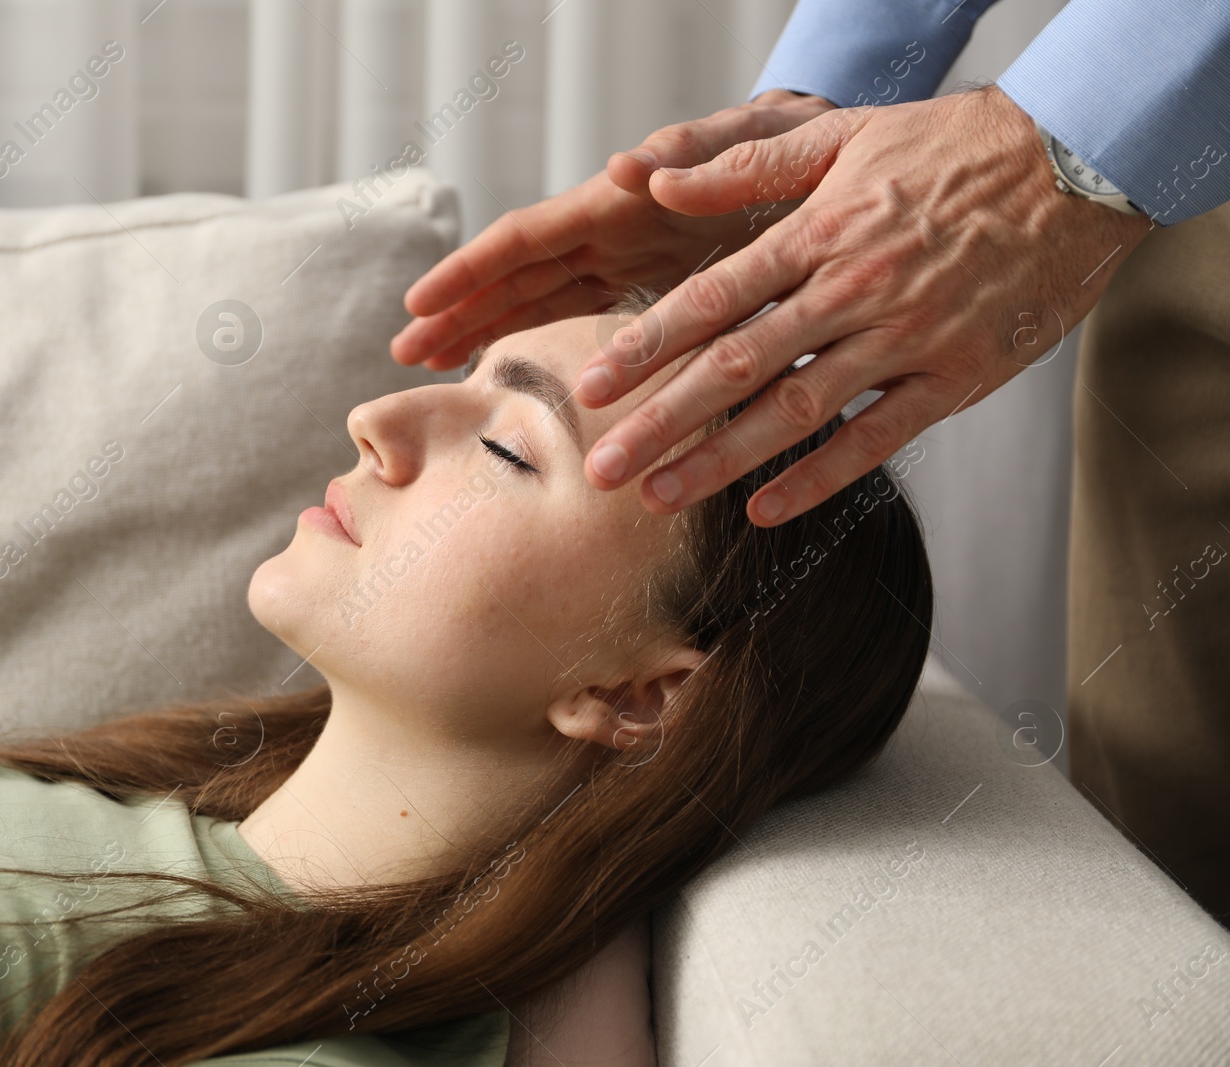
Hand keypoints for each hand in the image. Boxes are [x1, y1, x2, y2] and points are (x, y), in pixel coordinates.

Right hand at [390, 90, 837, 371]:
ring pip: (537, 298)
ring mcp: (626, 257)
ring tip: (433, 364)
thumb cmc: (801, 141)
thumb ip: (701, 155)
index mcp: (622, 201)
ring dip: (483, 329)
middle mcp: (612, 229)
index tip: (419, 305)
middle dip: (457, 311)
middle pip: (515, 275)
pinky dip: (536, 336)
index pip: (526, 239)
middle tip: (402, 355)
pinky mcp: (652, 283)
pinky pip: (577, 312)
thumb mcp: (759, 141)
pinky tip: (503, 360)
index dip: (469, 272)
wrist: (843, 162)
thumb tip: (628, 167)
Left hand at [573, 84, 1155, 524]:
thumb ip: (744, 167)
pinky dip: (820, 477)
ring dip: (723, 459)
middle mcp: (853, 288)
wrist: (1078, 163)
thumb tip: (655, 180)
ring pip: (797, 409)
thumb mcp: (841, 135)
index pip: (711, 299)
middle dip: (662, 422)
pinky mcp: (957, 375)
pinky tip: (765, 510)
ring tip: (661, 495)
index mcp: (819, 232)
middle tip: (603, 469)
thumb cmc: (951, 148)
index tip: (592, 386)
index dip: (646, 347)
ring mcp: (906, 336)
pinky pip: (879, 438)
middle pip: (737, 366)